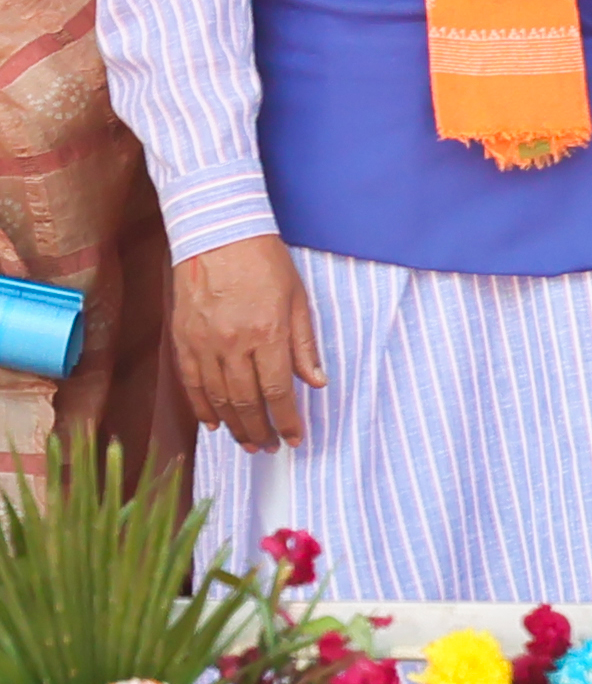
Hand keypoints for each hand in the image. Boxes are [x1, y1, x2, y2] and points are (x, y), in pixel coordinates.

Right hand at [169, 234, 320, 450]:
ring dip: (233, 426)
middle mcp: (233, 344)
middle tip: (269, 448)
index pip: (279, 391)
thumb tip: (317, 382)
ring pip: (218, 398)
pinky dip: (202, 407)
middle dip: (259, 430)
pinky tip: (213, 423)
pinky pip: (192, 383)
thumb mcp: (298, 300)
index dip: (287, 420)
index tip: (295, 439)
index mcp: (267, 333)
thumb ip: (305, 345)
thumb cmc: (264, 263)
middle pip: (246, 402)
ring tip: (247, 443)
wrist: (217, 235)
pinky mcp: (182, 340)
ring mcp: (204, 343)